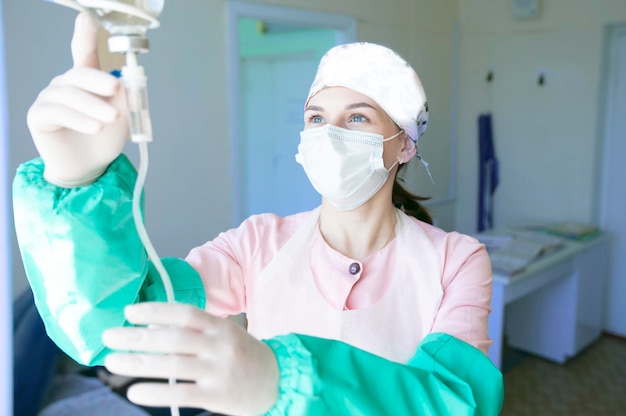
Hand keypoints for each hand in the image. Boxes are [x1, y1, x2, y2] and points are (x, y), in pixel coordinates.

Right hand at [27, 12, 128, 186]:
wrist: (90, 168)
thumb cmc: (103, 139)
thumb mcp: (122, 117)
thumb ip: (122, 97)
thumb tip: (125, 81)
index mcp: (86, 81)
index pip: (84, 53)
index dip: (85, 35)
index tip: (86, 17)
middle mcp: (65, 85)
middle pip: (79, 74)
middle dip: (99, 81)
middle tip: (117, 89)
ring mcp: (49, 98)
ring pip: (71, 95)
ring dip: (93, 106)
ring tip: (111, 119)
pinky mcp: (39, 116)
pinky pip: (58, 112)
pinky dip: (79, 119)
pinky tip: (95, 127)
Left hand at [102, 302, 279, 415]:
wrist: (278, 380)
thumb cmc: (243, 355)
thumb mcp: (224, 334)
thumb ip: (194, 331)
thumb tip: (150, 329)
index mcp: (220, 326)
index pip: (185, 313)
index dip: (155, 311)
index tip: (129, 312)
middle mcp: (220, 345)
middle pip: (173, 338)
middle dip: (136, 337)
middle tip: (109, 336)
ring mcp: (220, 371)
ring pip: (172, 365)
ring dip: (138, 363)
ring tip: (112, 361)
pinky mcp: (219, 396)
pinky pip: (182, 393)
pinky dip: (156, 392)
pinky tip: (135, 392)